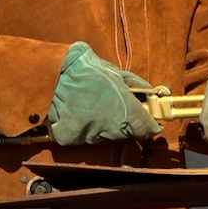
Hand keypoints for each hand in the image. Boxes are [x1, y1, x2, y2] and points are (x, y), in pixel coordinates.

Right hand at [48, 42, 162, 145]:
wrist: (53, 72)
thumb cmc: (87, 69)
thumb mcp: (118, 73)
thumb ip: (139, 87)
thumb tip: (153, 94)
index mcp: (125, 111)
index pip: (147, 130)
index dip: (150, 126)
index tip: (150, 123)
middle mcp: (110, 127)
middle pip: (124, 133)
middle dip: (121, 122)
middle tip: (110, 105)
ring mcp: (90, 135)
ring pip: (102, 136)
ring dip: (100, 125)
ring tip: (89, 105)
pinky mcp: (71, 138)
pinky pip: (82, 137)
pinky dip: (80, 128)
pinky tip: (76, 112)